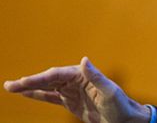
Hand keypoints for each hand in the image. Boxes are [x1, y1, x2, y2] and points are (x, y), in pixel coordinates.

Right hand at [4, 57, 150, 122]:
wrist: (124, 118)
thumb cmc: (120, 104)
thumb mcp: (109, 91)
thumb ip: (96, 76)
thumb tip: (84, 60)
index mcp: (83, 75)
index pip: (57, 75)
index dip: (39, 78)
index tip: (23, 82)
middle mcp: (76, 80)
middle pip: (48, 79)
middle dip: (29, 82)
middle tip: (9, 85)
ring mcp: (72, 91)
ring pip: (47, 87)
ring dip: (30, 87)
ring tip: (11, 87)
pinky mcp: (71, 101)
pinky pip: (51, 97)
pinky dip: (38, 95)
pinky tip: (26, 93)